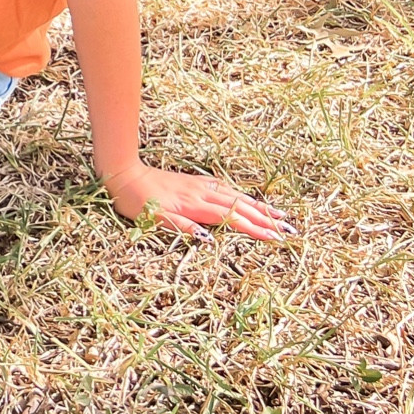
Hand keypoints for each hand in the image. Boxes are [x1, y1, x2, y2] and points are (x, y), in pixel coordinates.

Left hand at [102, 161, 295, 240]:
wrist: (123, 174)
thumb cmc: (136, 201)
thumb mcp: (155, 219)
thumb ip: (183, 227)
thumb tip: (209, 239)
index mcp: (195, 205)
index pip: (233, 218)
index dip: (255, 229)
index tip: (277, 238)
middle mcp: (202, 194)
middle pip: (241, 206)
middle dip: (266, 218)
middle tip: (290, 229)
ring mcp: (199, 186)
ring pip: (235, 196)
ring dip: (258, 206)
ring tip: (278, 214)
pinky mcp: (193, 182)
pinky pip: (224, 188)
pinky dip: (240, 195)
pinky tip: (245, 198)